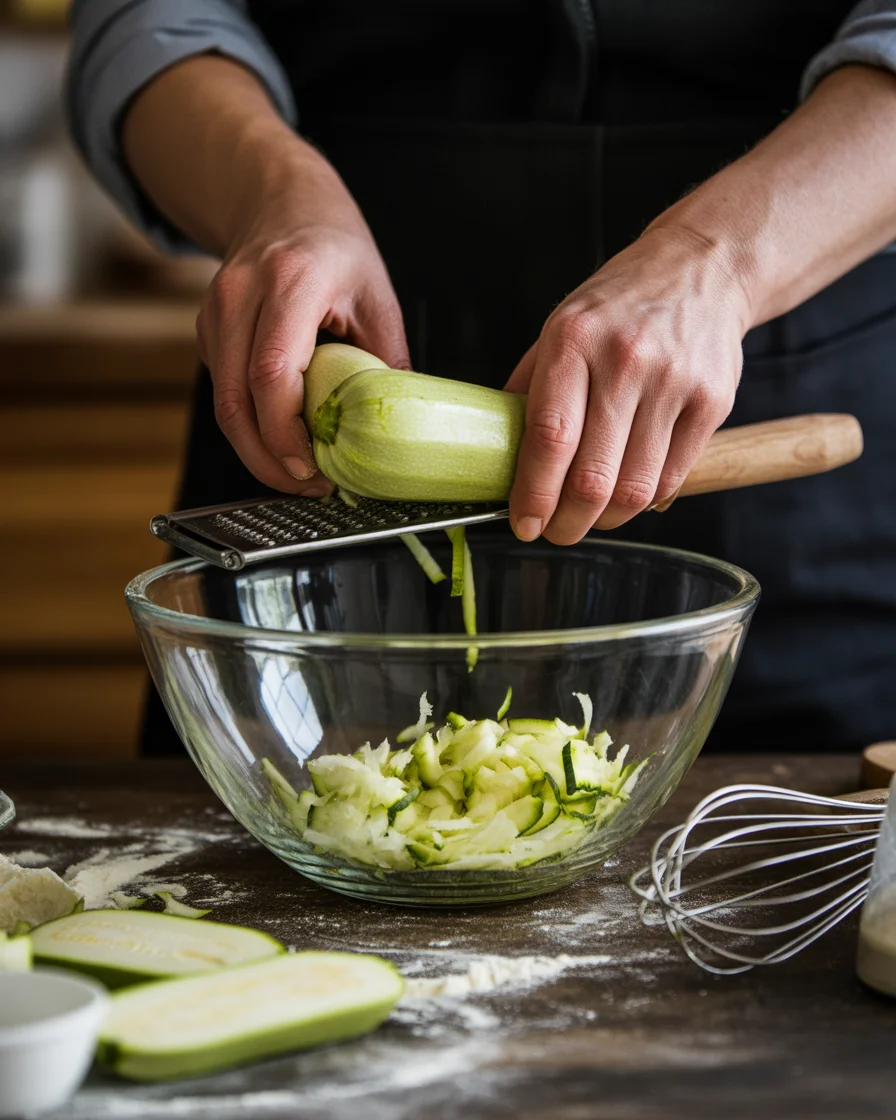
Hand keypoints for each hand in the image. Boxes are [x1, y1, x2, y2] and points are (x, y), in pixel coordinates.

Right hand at [196, 152, 408, 493]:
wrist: (282, 203)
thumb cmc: (336, 248)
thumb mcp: (378, 297)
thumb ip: (387, 362)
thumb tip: (397, 429)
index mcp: (291, 282)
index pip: (272, 372)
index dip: (285, 433)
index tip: (312, 468)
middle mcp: (241, 295)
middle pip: (235, 402)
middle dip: (268, 460)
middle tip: (308, 487)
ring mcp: (215, 312)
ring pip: (223, 405)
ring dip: (257, 451)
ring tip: (300, 474)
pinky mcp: (206, 330)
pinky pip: (223, 393)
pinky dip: (250, 427)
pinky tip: (282, 442)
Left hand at [505, 225, 750, 544]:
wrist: (702, 267)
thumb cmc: (619, 305)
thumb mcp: (559, 327)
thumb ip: (529, 390)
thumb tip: (494, 454)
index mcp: (573, 340)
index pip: (549, 437)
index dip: (533, 494)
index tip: (524, 523)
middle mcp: (624, 360)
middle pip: (592, 476)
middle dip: (567, 523)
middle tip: (555, 531)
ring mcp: (673, 382)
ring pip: (634, 488)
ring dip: (606, 519)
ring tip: (591, 517)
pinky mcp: (713, 401)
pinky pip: (671, 477)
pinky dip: (644, 500)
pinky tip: (628, 492)